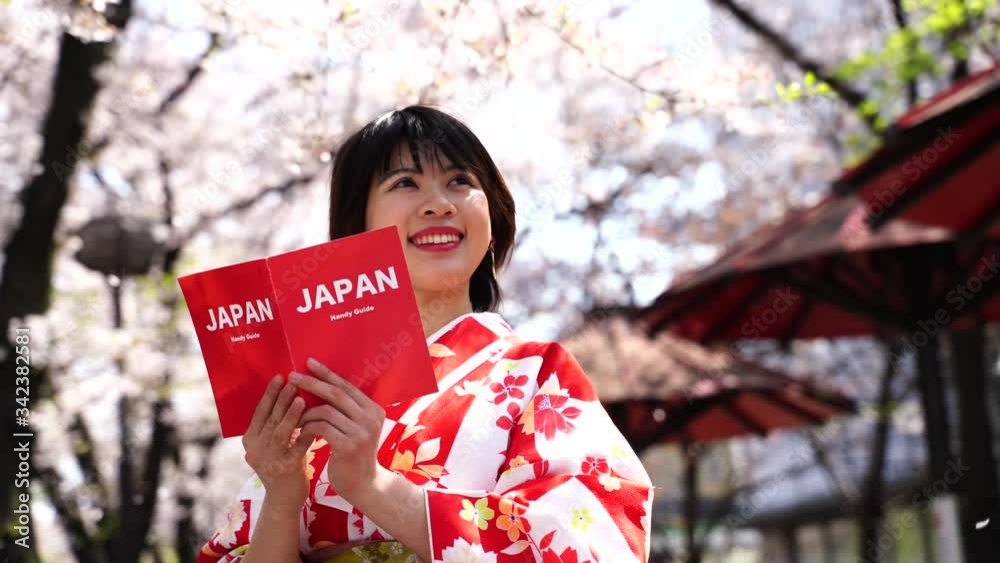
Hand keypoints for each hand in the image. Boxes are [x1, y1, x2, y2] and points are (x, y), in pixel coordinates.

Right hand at [242, 374, 315, 509]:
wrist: (285, 499)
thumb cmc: (285, 464)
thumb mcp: (276, 443)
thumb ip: (278, 423)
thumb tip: (290, 392)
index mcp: (250, 440)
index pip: (259, 412)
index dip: (270, 394)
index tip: (280, 376)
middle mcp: (254, 449)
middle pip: (269, 419)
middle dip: (281, 399)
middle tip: (293, 381)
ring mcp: (267, 461)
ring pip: (279, 433)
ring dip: (290, 414)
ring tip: (301, 399)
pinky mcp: (283, 470)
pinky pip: (295, 449)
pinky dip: (305, 435)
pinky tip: (315, 425)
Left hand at [289, 358, 385, 497]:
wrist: (363, 484)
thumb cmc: (354, 454)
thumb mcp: (357, 428)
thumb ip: (347, 410)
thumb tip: (320, 385)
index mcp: (373, 409)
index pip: (346, 386)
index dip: (326, 373)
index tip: (308, 363)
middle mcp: (370, 418)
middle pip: (336, 394)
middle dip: (312, 383)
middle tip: (292, 377)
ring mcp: (361, 433)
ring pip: (325, 411)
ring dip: (305, 412)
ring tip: (294, 417)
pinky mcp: (349, 446)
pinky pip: (321, 428)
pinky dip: (307, 427)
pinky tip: (300, 430)